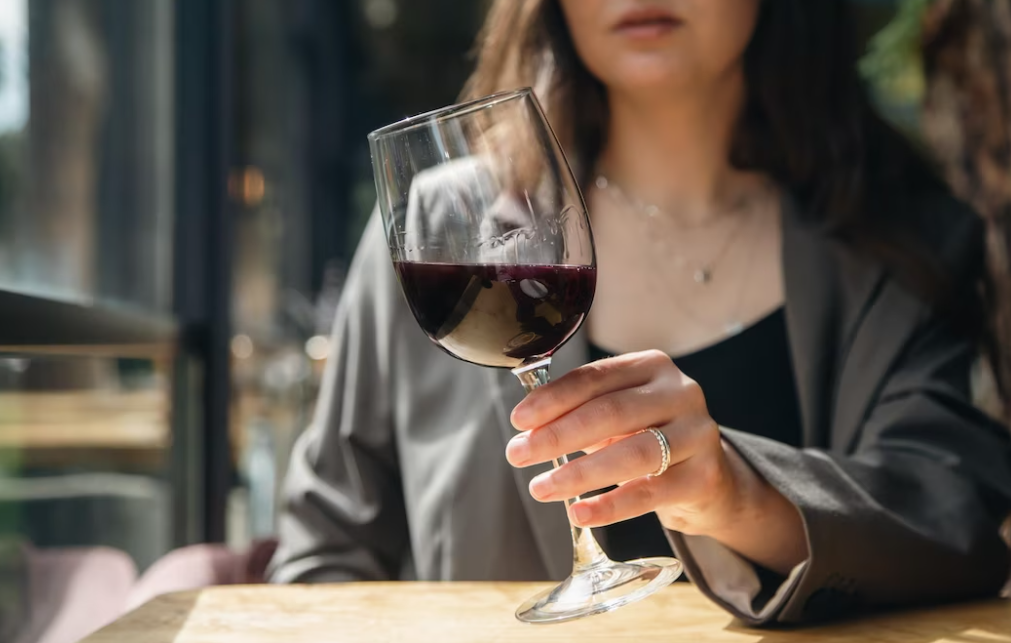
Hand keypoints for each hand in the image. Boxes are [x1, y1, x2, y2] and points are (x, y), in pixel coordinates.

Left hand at [506, 350, 807, 572]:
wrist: (706, 478)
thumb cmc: (647, 436)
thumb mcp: (617, 414)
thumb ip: (578, 411)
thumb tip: (527, 427)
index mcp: (652, 366)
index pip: (595, 377)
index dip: (552, 399)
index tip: (519, 420)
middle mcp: (681, 392)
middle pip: (611, 412)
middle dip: (558, 435)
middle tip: (519, 454)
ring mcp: (698, 434)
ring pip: (633, 453)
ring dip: (580, 473)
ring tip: (541, 488)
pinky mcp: (705, 477)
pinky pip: (649, 493)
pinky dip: (609, 506)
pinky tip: (579, 514)